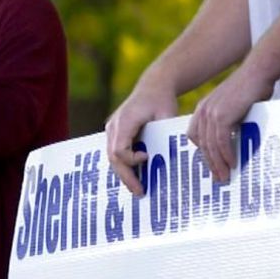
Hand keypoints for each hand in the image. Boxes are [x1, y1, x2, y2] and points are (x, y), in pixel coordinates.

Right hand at [105, 80, 177, 195]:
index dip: (131, 159)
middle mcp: (113, 125)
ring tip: (138, 188)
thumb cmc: (162, 100)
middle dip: (126, 176)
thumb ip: (165, 135)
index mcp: (124, 120)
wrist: (154, 85)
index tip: (148, 158)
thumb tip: (168, 159)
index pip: (119, 149)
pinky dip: (124, 165)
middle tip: (139, 192)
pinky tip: (135, 176)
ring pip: (112, 156)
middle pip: (113, 157)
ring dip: (124, 173)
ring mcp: (111, 128)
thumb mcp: (168, 114)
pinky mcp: (115, 132)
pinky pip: (115, 152)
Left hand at [186, 67, 272, 182]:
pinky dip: (226, 154)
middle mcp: (203, 112)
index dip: (203, 152)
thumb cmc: (251, 89)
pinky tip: (233, 163)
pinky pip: (221, 141)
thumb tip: (235, 140)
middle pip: (202, 144)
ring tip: (226, 175)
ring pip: (211, 146)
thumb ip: (229, 122)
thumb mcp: (234, 107)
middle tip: (219, 178)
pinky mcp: (222, 115)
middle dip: (211, 163)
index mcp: (204, 109)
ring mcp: (211, 113)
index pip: (196, 136)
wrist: (258, 72)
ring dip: (219, 163)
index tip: (212, 165)